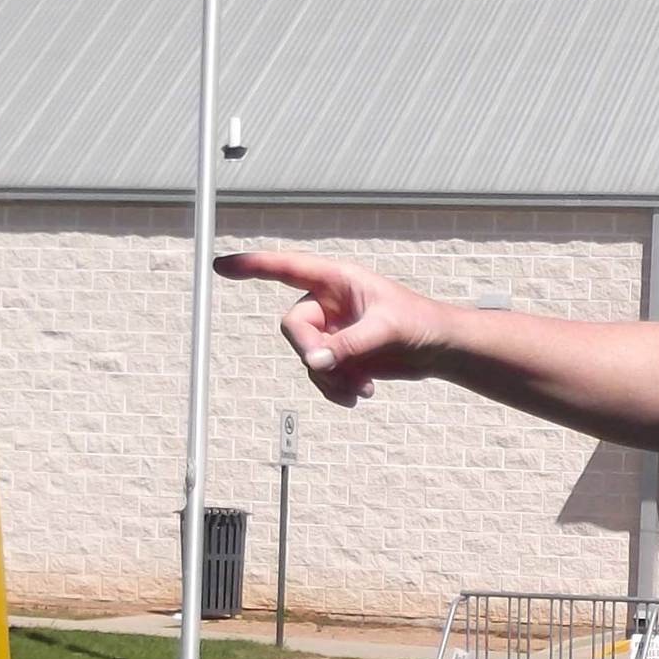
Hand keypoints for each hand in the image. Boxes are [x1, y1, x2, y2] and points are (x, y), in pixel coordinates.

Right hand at [213, 249, 444, 407]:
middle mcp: (328, 303)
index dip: (253, 266)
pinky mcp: (339, 355)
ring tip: (361, 388)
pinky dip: (336, 388)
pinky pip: (320, 376)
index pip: (287, 268)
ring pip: (307, 359)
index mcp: (337, 280)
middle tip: (336, 369)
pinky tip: (363, 392)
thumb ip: (349, 344)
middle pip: (294, 329)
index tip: (220, 266)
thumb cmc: (419, 323)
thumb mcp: (386, 330)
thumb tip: (315, 361)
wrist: (437, 349)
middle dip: (312, 354)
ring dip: (330, 379)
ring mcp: (331, 331)